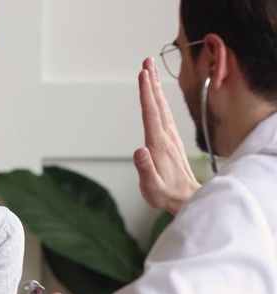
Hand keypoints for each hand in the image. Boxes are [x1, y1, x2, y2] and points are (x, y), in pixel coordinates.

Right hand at [134, 57, 199, 213]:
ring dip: (156, 87)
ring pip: (162, 106)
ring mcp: (170, 137)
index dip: (146, 93)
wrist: (186, 199)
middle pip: (157, 104)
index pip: (151, 113)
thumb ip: (144, 168)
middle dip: (151, 82)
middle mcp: (166, 136)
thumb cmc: (165, 194)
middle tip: (147, 62)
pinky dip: (159, 100)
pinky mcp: (171, 140)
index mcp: (158, 144)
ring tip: (150, 71)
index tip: (143, 75)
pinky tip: (157, 96)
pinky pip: (164, 114)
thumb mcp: (151, 186)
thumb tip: (139, 151)